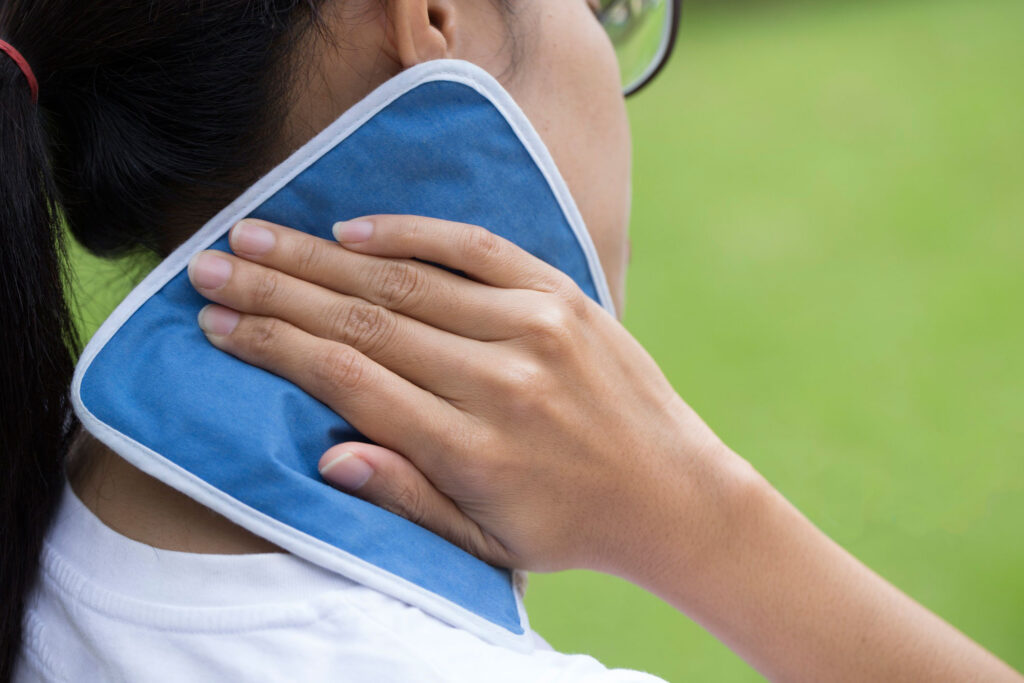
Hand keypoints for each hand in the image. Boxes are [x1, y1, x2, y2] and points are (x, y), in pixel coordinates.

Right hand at [187, 215, 730, 574]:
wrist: (675, 496)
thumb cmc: (569, 527)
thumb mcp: (487, 543)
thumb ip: (408, 498)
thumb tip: (327, 456)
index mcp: (470, 447)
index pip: (348, 379)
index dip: (274, 345)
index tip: (218, 320)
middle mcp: (498, 380)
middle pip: (363, 318)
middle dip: (276, 290)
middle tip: (209, 263)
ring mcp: (536, 328)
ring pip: (407, 280)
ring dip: (322, 256)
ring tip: (257, 235)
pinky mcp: (564, 296)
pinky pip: (478, 248)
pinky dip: (414, 232)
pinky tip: (355, 226)